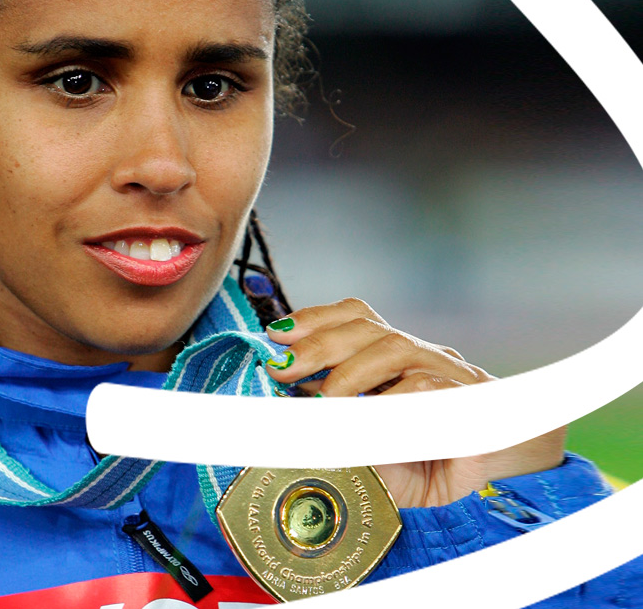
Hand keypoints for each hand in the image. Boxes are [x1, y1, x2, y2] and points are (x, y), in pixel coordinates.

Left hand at [264, 298, 566, 507]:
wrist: (504, 462)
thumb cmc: (431, 454)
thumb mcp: (376, 443)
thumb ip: (343, 427)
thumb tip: (295, 418)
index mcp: (394, 355)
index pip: (354, 316)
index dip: (314, 320)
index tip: (275, 333)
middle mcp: (418, 353)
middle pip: (366, 328)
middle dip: (318, 344)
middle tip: (283, 368)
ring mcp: (445, 370)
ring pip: (395, 348)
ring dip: (351, 372)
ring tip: (324, 400)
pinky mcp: (470, 397)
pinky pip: (428, 386)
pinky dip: (394, 400)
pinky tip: (372, 419)